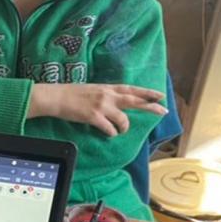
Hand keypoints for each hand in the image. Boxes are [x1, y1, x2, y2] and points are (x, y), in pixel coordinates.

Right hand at [28, 84, 166, 136]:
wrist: (56, 97)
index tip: (160, 95)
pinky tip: (108, 133)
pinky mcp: (94, 117)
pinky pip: (110, 129)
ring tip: (120, 130)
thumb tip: (115, 102)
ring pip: (123, 120)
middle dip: (151, 106)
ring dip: (124, 128)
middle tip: (164, 110)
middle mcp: (107, 95)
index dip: (147, 92)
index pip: (131, 89)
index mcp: (107, 88)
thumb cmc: (71, 94)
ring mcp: (101, 106)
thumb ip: (106, 94)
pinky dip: (111, 133)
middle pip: (135, 101)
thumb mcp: (92, 90)